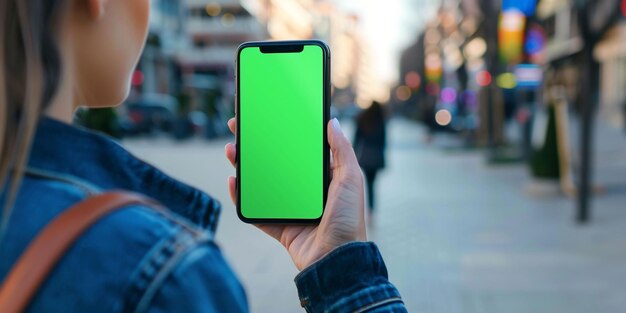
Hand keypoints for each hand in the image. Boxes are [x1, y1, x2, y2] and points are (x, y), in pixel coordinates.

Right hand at [225, 118, 365, 269]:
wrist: (338, 260)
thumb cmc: (350, 219)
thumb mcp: (351, 179)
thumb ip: (342, 150)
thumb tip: (333, 121)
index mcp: (323, 178)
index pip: (298, 150)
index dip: (282, 134)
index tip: (266, 118)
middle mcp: (305, 192)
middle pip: (275, 164)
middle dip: (256, 146)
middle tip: (238, 129)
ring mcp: (291, 209)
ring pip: (262, 184)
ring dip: (244, 167)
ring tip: (231, 151)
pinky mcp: (279, 227)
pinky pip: (256, 211)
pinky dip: (242, 197)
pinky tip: (233, 181)